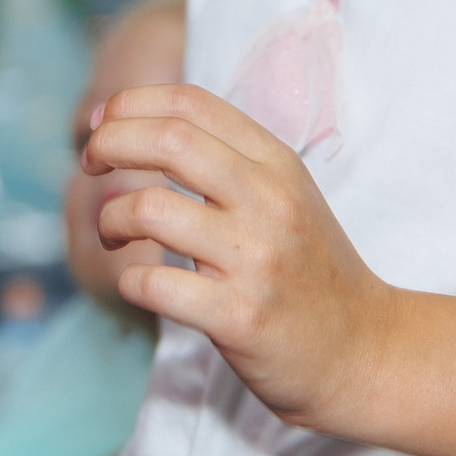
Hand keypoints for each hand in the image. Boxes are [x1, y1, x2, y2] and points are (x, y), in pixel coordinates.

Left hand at [87, 83, 394, 433]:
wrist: (364, 351)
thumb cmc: (309, 269)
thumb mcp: (285, 194)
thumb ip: (225, 158)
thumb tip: (135, 122)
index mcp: (277, 164)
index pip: (192, 103)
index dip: (132, 103)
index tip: (102, 123)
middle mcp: (269, 202)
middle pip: (168, 140)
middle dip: (110, 142)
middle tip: (91, 163)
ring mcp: (255, 260)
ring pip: (150, 210)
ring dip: (110, 218)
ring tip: (113, 233)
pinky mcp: (239, 317)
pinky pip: (155, 285)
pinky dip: (129, 280)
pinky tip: (138, 283)